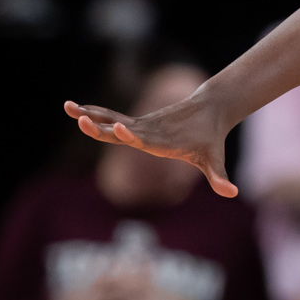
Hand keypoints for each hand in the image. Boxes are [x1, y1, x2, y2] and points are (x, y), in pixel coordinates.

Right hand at [64, 94, 237, 197]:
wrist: (211, 109)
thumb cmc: (212, 138)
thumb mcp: (215, 160)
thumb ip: (219, 178)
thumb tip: (232, 193)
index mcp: (162, 142)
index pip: (142, 140)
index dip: (131, 135)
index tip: (120, 128)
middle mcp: (148, 131)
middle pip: (120, 130)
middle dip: (100, 126)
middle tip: (80, 120)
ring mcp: (141, 125)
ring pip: (112, 119)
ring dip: (90, 115)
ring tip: (67, 106)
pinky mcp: (138, 122)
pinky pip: (112, 117)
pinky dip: (96, 114)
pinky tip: (76, 111)